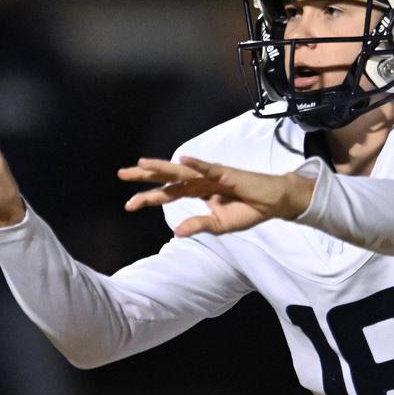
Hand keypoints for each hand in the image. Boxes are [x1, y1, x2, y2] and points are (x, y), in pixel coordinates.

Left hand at [117, 156, 315, 236]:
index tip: (128, 205)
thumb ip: (198, 226)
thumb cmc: (247, 211)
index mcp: (196, 192)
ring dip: (162, 167)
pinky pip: (208, 168)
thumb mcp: (219, 225)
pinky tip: (181, 161)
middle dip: (144, 175)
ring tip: (142, 163)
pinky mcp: (226, 173)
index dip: (148, 198)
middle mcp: (199, 181)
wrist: (272, 204)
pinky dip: (196, 164)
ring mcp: (211, 175)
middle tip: (121, 173)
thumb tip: (176, 232)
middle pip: (167, 177)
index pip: (166, 194)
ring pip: (181, 171)